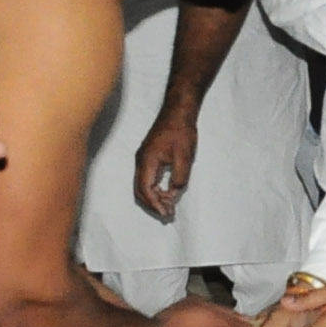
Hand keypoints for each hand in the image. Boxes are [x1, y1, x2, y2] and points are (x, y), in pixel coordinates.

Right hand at [133, 106, 199, 221]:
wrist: (178, 111)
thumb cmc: (181, 131)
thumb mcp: (184, 157)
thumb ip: (179, 178)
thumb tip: (174, 195)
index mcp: (147, 161)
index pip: (146, 190)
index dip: (155, 204)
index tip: (167, 213)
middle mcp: (141, 161)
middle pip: (140, 191)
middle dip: (153, 205)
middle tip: (168, 215)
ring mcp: (143, 159)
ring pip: (143, 186)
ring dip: (154, 198)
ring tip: (168, 208)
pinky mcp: (148, 157)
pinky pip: (147, 179)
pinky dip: (155, 190)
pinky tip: (166, 194)